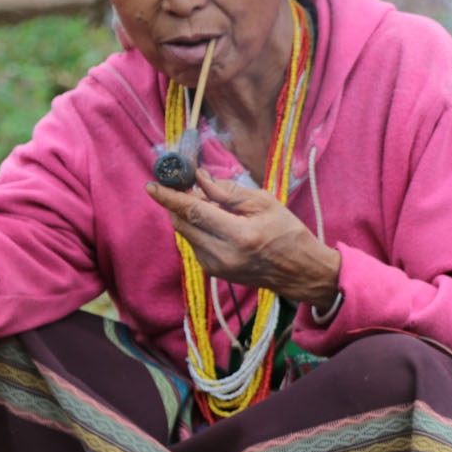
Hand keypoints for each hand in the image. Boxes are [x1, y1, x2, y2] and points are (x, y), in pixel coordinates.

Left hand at [146, 169, 341, 306]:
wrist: (300, 272)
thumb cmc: (288, 233)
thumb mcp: (264, 203)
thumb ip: (228, 191)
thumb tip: (200, 179)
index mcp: (239, 236)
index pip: (193, 212)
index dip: (169, 197)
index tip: (151, 185)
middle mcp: (222, 255)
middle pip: (182, 223)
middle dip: (177, 202)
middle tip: (185, 185)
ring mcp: (215, 267)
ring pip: (185, 233)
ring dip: (189, 215)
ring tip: (211, 205)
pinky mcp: (213, 272)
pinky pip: (194, 243)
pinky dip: (197, 228)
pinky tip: (216, 222)